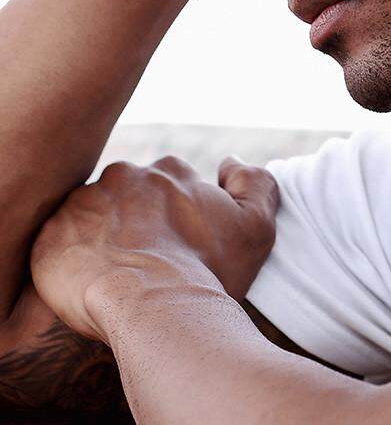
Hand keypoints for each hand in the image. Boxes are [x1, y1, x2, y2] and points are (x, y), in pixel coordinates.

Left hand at [29, 155, 277, 342]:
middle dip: (134, 221)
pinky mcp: (50, 237)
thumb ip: (255, 182)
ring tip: (117, 276)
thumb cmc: (209, 272)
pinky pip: (57, 245)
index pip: (169, 185)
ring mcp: (83, 204)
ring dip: (101, 238)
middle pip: (127, 196)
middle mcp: (124, 175)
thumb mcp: (256, 226)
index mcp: (170, 170)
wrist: (157, 311)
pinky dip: (71, 261)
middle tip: (147, 261)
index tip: (176, 245)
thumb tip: (230, 162)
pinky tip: (91, 285)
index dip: (174, 216)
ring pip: (91, 217)